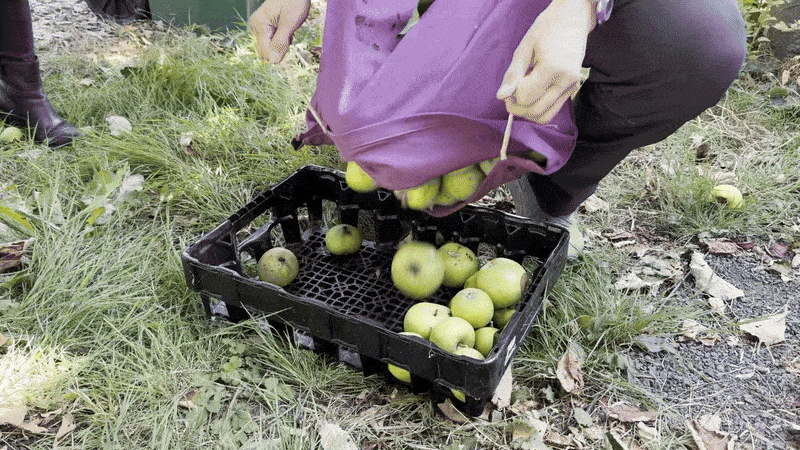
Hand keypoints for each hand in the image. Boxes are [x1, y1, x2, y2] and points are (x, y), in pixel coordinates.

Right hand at [250, 0, 310, 63]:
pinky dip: (283, 39)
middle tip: (289, 34)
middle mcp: (256, 27)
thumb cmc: (293, 2)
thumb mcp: (289, 23)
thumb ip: (280, 43)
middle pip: (266, 52)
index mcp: (259, 25)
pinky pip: (273, 41)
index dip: (279, 54)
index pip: (266, 52)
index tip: (289, 42)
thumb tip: (273, 62)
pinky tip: (287, 28)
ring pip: (271, 47)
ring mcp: (260, 27)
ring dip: (282, 44)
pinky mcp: (266, 27)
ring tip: (288, 29)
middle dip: (280, 49)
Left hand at [496, 0, 595, 123]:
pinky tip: (533, 93)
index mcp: (553, 68)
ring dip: (527, 112)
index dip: (512, 94)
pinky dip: (538, 108)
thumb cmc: (547, 28)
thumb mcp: (524, 48)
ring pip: (544, 116)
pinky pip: (552, 110)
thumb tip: (500, 97)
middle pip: (534, 111)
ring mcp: (572, 87)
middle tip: (511, 93)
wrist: (573, 18)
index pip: (525, 96)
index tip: (512, 81)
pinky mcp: (573, 89)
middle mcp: (566, 81)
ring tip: (522, 95)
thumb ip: (512, 74)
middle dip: (517, 107)